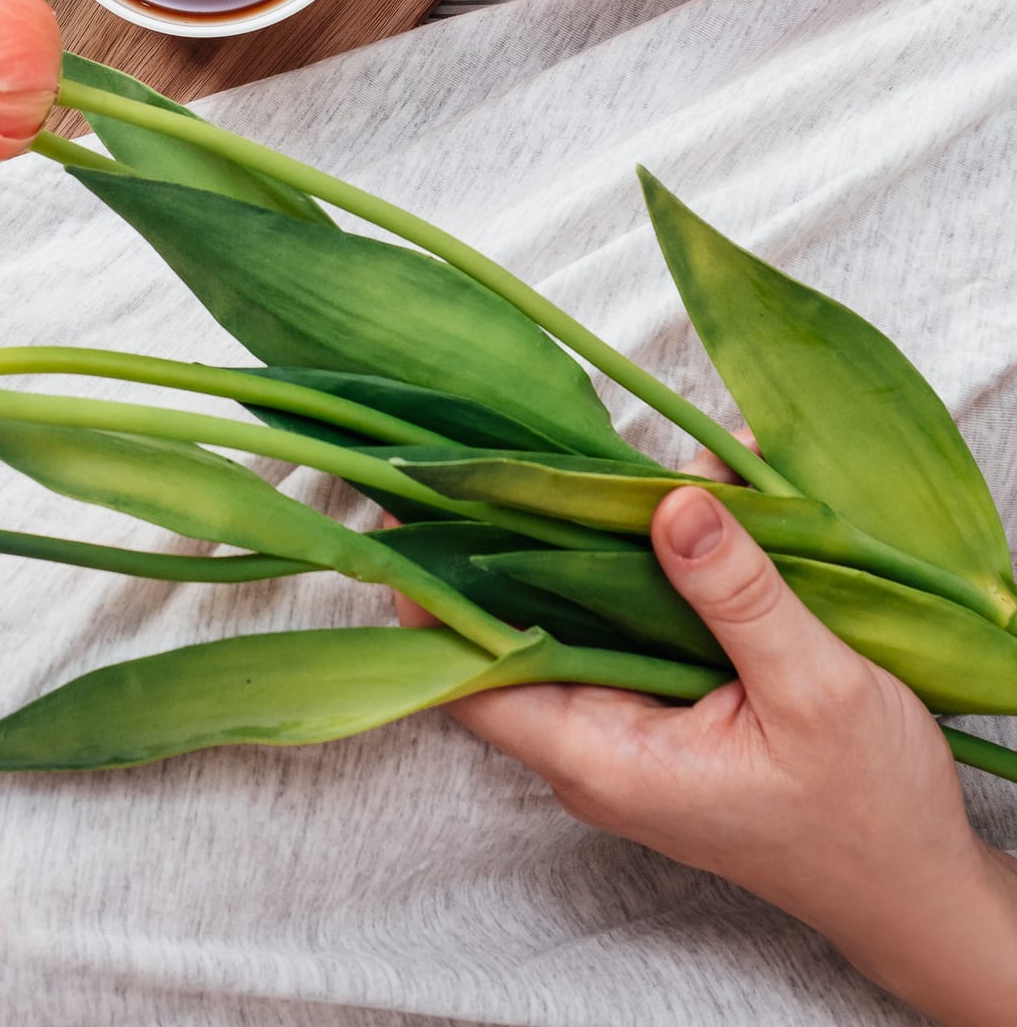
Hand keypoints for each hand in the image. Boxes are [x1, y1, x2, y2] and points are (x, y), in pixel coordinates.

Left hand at [398, 486, 1016, 1025]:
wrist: (919, 885)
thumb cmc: (869, 810)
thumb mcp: (814, 689)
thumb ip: (736, 596)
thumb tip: (668, 503)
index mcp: (607, 756)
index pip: (471, 676)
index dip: (431, 595)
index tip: (403, 510)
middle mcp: (597, 743)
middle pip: (519, 626)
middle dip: (520, 531)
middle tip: (507, 437)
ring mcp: (629, 726)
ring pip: (580, 611)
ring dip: (600, 532)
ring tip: (620, 450)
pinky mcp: (666, 708)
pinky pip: (632, 618)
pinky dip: (653, 558)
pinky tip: (690, 497)